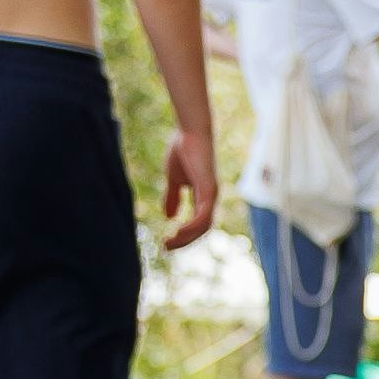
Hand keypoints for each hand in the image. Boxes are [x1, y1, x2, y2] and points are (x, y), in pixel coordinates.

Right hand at [160, 125, 219, 249]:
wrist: (190, 131)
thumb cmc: (183, 150)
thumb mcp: (173, 179)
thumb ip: (172, 197)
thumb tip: (169, 217)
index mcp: (203, 195)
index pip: (197, 223)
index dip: (184, 235)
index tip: (167, 241)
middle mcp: (210, 198)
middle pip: (201, 229)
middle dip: (184, 241)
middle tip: (166, 247)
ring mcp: (211, 194)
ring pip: (203, 226)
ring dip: (186, 237)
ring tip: (169, 242)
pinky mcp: (209, 189)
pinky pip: (203, 215)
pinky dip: (192, 226)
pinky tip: (178, 230)